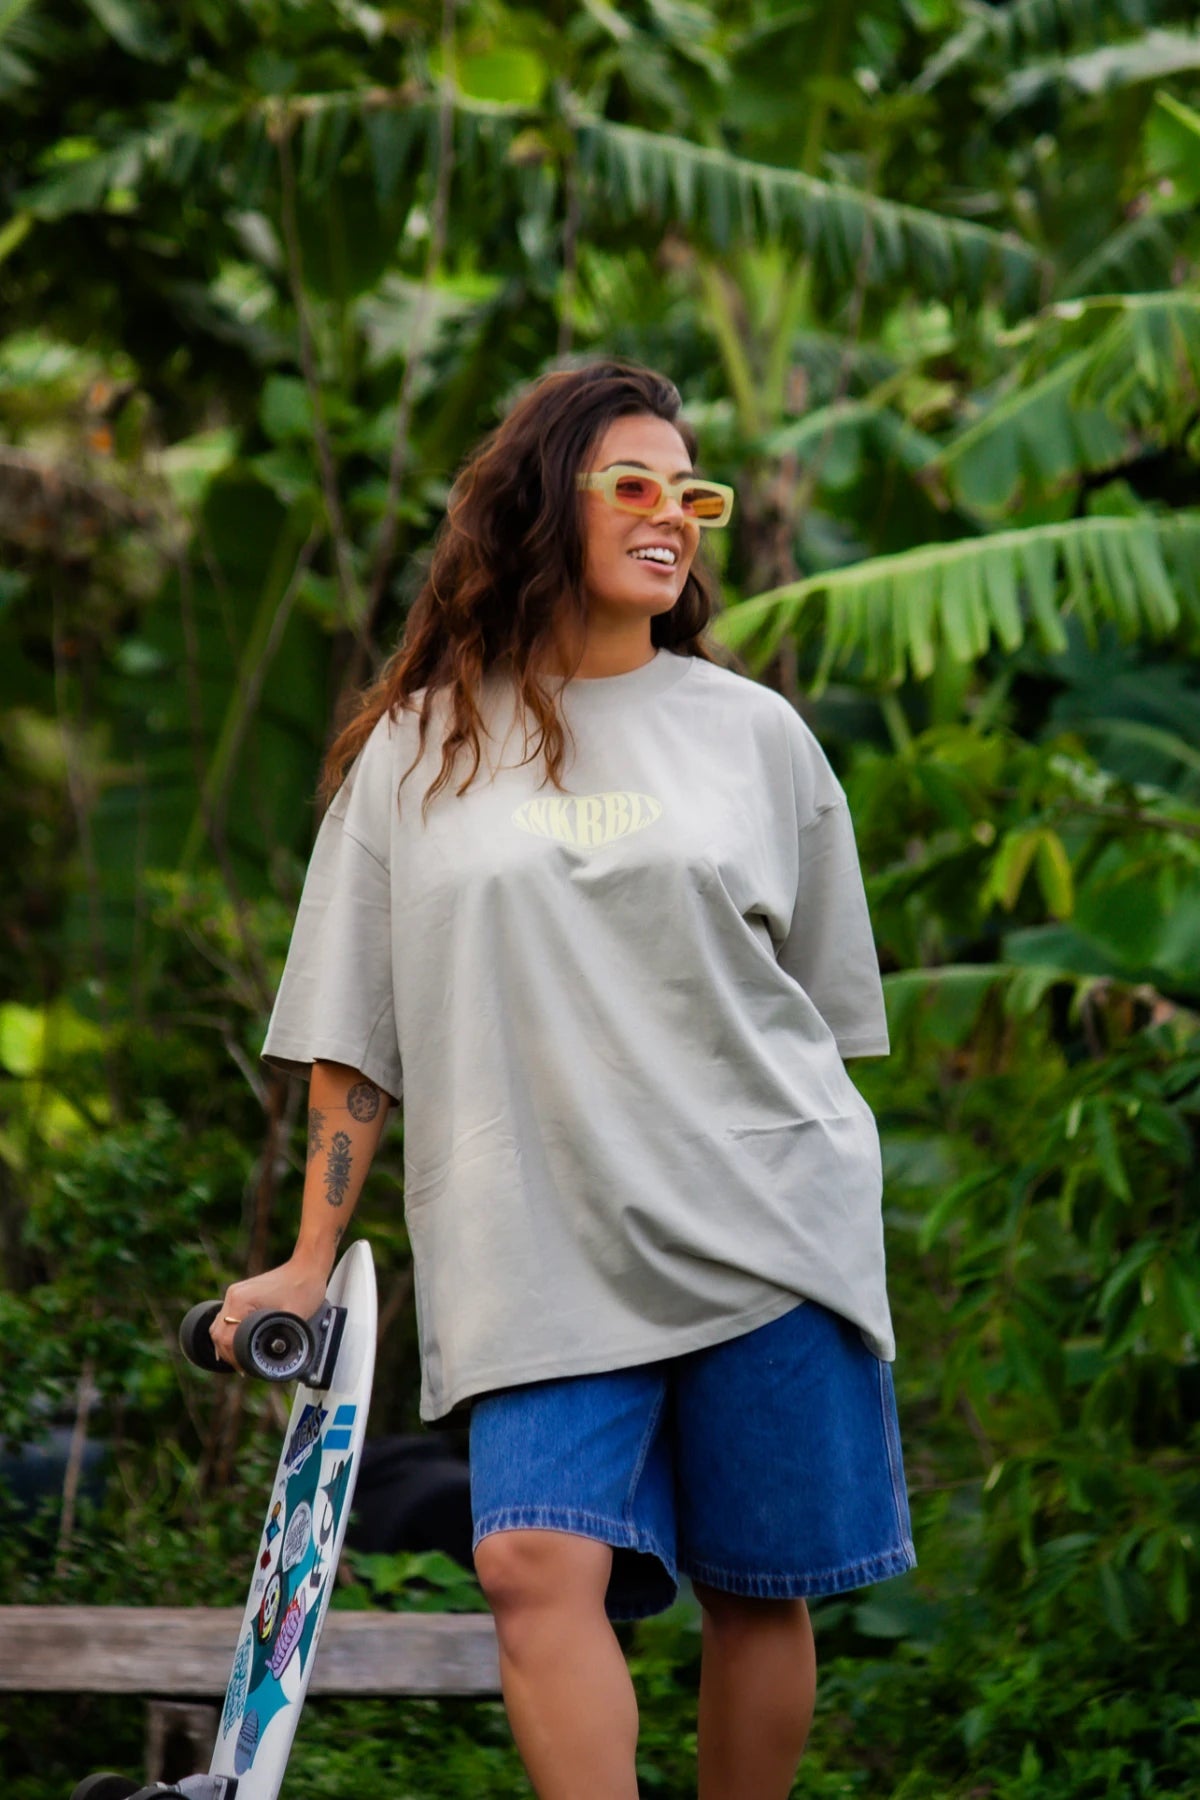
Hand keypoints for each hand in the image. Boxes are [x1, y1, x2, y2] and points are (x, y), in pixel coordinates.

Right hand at [208, 1257, 331, 1370]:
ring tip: (241, 1360)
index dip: (233, 1357)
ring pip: (220, 1325)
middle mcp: (233, 1295)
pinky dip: (230, 1332)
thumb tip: (274, 1358)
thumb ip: (283, 1338)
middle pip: (217, 1333)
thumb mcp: (295, 1318)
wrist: (308, 1266)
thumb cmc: (303, 1287)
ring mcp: (235, 1293)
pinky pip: (227, 1317)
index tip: (245, 1370)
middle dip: (228, 1354)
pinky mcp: (241, 1294)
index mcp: (240, 1300)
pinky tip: (239, 1344)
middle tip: (243, 1370)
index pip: (224, 1337)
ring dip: (226, 1344)